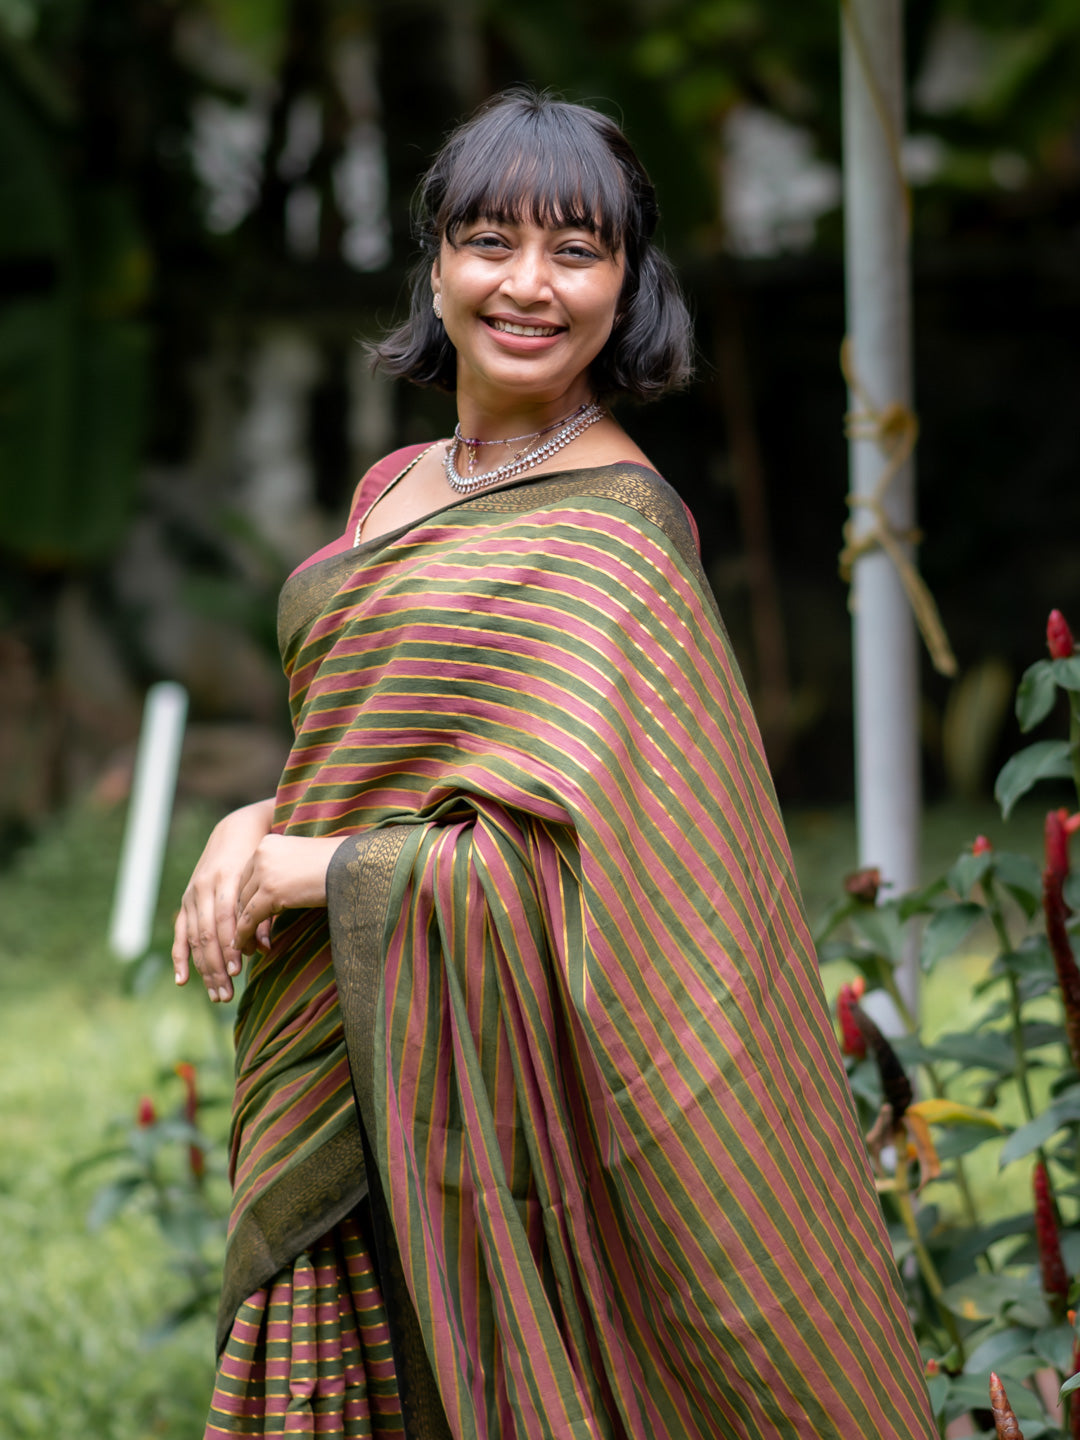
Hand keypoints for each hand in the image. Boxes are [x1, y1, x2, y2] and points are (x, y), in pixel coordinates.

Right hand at [172, 798, 274, 1002]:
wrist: (236, 831)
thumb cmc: (260, 857)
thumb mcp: (267, 877)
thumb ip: (265, 911)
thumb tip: (264, 949)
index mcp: (226, 879)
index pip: (225, 920)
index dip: (230, 946)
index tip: (239, 971)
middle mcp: (204, 888)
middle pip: (207, 934)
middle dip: (217, 966)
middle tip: (227, 994)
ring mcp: (192, 895)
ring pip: (194, 938)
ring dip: (204, 969)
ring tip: (217, 994)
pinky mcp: (187, 901)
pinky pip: (180, 932)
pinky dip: (180, 956)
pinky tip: (183, 980)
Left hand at [233, 834, 342, 955]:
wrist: (352, 865)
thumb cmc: (337, 864)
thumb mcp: (301, 860)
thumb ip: (283, 870)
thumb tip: (276, 894)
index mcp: (268, 843)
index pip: (248, 875)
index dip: (247, 898)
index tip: (248, 915)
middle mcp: (261, 854)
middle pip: (242, 890)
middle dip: (241, 914)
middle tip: (242, 934)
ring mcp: (264, 872)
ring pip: (243, 906)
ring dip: (242, 928)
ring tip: (243, 946)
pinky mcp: (270, 892)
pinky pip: (249, 918)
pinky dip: (244, 935)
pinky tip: (244, 946)